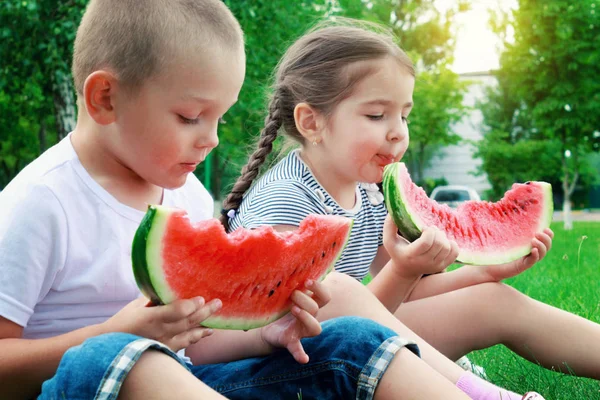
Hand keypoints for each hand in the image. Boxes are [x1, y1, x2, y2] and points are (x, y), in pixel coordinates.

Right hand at [103, 296, 221, 351]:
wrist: (111, 346)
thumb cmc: (123, 322)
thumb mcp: (137, 305)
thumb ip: (154, 297)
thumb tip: (168, 285)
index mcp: (153, 317)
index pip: (177, 311)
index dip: (191, 305)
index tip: (201, 298)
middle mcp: (161, 331)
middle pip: (188, 321)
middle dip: (206, 312)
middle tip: (218, 303)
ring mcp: (164, 343)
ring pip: (190, 334)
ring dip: (204, 326)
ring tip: (216, 319)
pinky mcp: (165, 350)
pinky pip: (185, 344)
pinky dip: (196, 337)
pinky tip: (205, 332)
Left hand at [260, 279, 330, 363]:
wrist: (267, 327)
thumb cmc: (280, 306)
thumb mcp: (285, 291)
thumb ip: (292, 278)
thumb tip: (296, 254)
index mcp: (310, 304)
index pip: (325, 296)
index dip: (320, 288)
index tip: (307, 280)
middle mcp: (309, 317)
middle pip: (317, 308)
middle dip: (306, 299)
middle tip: (293, 293)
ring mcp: (301, 330)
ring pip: (315, 327)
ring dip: (306, 317)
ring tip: (293, 309)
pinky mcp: (290, 341)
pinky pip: (298, 348)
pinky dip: (301, 353)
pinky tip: (304, 359)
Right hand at [383, 215, 458, 278]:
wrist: (405, 270)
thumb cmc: (397, 250)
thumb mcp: (389, 240)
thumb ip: (389, 226)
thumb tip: (393, 213)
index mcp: (411, 255)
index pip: (427, 242)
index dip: (429, 231)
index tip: (424, 228)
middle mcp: (424, 262)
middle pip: (439, 244)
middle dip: (437, 232)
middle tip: (430, 230)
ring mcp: (435, 266)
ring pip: (447, 247)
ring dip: (443, 237)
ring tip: (435, 236)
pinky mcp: (442, 266)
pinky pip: (455, 253)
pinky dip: (452, 244)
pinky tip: (443, 241)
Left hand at [486, 228, 553, 280]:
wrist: (486, 266)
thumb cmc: (493, 249)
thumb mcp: (502, 236)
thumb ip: (507, 226)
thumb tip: (505, 207)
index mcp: (528, 243)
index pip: (544, 239)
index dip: (548, 234)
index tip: (546, 228)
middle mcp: (529, 251)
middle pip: (547, 246)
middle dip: (546, 239)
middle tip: (538, 233)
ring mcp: (526, 260)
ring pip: (542, 254)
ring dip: (541, 246)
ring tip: (534, 240)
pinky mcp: (521, 266)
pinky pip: (532, 261)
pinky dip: (535, 255)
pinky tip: (533, 250)